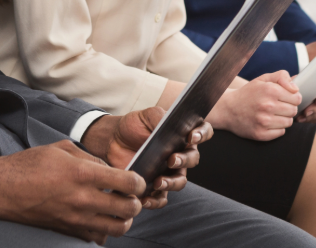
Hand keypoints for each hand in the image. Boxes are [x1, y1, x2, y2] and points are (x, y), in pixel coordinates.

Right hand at [0, 139, 145, 244]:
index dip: (139, 181)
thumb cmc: (30, 164)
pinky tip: (100, 218)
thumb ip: (90, 157)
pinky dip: (105, 230)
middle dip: (135, 202)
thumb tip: (109, 169)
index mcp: (83, 173)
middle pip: (128, 209)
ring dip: (124, 219)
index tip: (137, 179)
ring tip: (118, 209)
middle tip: (130, 195)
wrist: (5, 189)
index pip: (127, 182)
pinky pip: (98, 237)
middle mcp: (83, 199)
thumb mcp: (62, 149)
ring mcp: (76, 218)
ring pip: (117, 228)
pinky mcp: (69, 230)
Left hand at [82, 109, 210, 207]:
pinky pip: (161, 198)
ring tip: (159, 182)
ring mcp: (169, 171)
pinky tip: (145, 199)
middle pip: (192, 159)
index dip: (201, 134)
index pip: (203, 132)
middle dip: (184, 160)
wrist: (113, 140)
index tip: (191, 137)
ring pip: (179, 181)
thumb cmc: (134, 125)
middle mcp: (180, 153)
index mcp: (182, 133)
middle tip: (172, 159)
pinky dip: (155, 201)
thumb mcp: (146, 115)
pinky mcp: (155, 186)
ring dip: (172, 183)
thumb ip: (159, 116)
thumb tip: (169, 121)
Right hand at [208, 71, 300, 140]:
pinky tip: (268, 122)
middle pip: (294, 111)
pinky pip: (281, 132)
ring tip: (272, 114)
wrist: (228, 109)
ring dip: (283, 119)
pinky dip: (277, 128)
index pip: (297, 98)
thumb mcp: (262, 79)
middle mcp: (267, 105)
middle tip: (278, 106)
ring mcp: (263, 121)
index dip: (293, 98)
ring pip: (288, 122)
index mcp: (270, 90)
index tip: (286, 98)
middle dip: (288, 108)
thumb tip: (296, 88)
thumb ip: (281, 76)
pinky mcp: (260, 134)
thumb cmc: (248, 93)